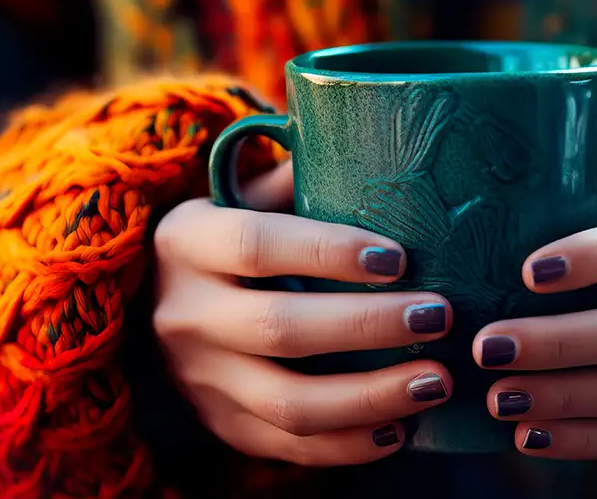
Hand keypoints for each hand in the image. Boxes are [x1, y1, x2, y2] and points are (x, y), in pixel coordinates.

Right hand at [152, 163, 453, 465]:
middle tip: (439, 317)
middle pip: (281, 329)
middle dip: (368, 326)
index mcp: (188, 240)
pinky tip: (402, 429)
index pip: (259, 245)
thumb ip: (301, 176)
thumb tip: (391, 149)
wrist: (158, 302)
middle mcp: (184, 313)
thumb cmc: (233, 236)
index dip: (330, 253)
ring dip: (371, 397)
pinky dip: (349, 446)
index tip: (401, 258)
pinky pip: (288, 447)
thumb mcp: (247, 195)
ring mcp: (199, 379)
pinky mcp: (222, 424)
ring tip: (437, 381)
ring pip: (289, 403)